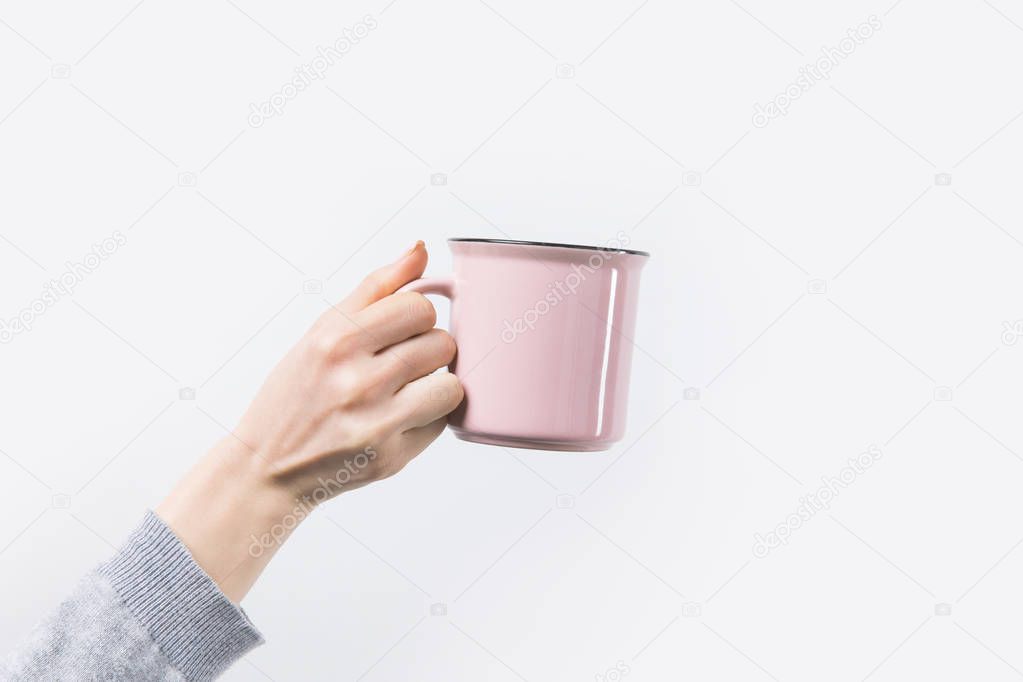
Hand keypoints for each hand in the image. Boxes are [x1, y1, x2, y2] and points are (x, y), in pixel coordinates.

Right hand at [156, 241, 461, 600]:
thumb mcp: (322, 331)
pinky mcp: (390, 457)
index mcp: (336, 340)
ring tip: (406, 390)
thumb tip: (420, 248)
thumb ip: (376, 288)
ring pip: (450, 384)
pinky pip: (440, 423)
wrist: (268, 466)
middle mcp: (356, 380)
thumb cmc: (298, 392)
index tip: (401, 330)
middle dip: (430, 350)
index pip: (420, 306)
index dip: (418, 317)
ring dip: (436, 384)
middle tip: (402, 364)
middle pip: (442, 343)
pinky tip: (399, 419)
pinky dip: (428, 419)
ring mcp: (375, 422)